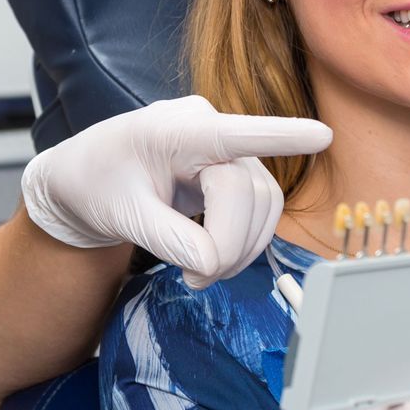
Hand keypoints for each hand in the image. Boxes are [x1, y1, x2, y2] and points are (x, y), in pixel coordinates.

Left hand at [20, 96, 331, 288]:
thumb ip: (166, 239)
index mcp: (175, 130)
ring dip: (241, 248)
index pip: (233, 133)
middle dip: (230, 243)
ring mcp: (227, 151)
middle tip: (195, 279)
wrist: (87, 181)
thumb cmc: (97, 184)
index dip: (280, 136)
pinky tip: (213, 259)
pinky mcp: (235, 173)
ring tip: (199, 273)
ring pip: (264, 203)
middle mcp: (210, 129)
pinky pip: (261, 210)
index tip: (322, 135)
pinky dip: (244, 243)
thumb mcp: (122, 215)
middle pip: (248, 190)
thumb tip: (210, 265)